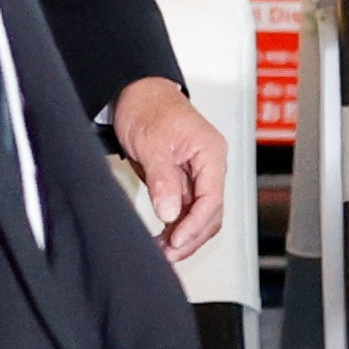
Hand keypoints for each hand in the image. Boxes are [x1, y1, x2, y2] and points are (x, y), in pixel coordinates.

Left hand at [109, 76, 226, 266]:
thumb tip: (171, 212)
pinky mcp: (183, 179)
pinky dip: (176, 225)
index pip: (212, 198)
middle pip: (211, 212)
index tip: (177, 241)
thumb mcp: (151, 143)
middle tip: (167, 256)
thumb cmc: (148, 107)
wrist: (137, 93)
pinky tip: (162, 240)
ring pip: (201, 214)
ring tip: (162, 253)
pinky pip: (187, 209)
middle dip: (191, 236)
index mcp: (210, 153)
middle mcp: (209, 165)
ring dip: (184, 235)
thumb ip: (163, 179)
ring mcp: (197, 174)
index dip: (195, 224)